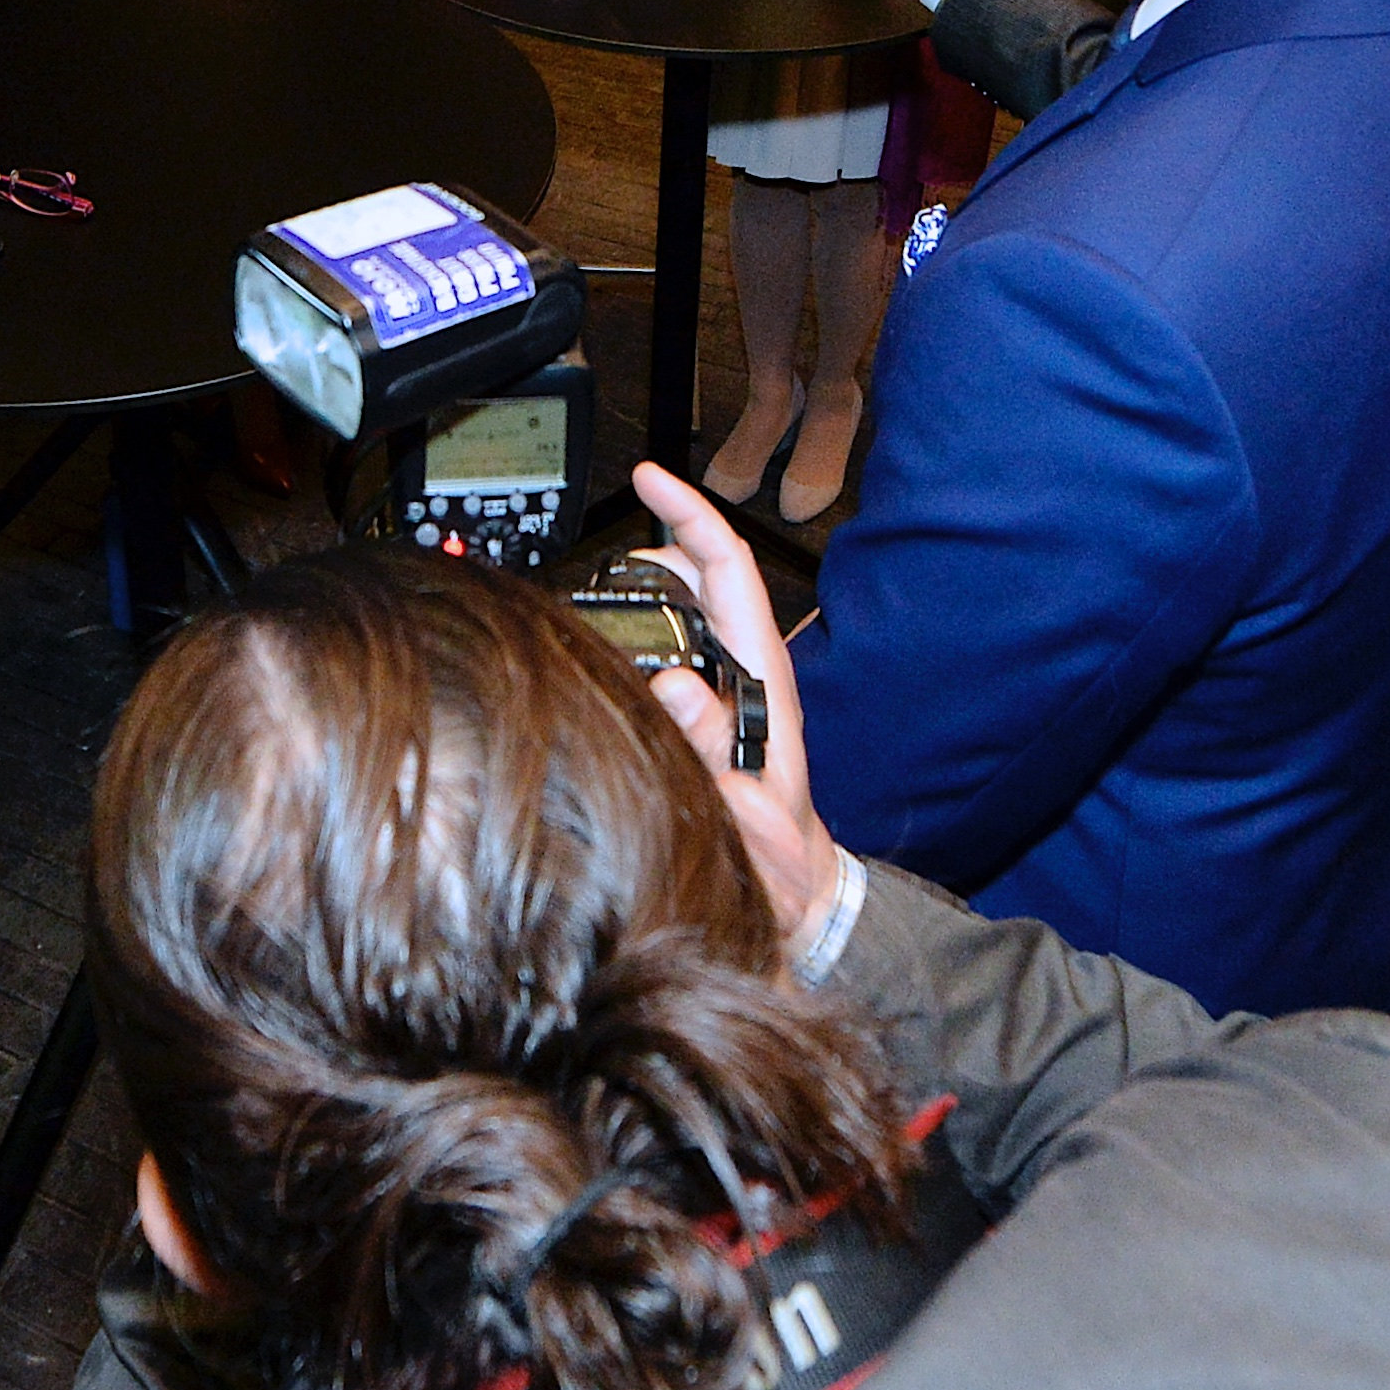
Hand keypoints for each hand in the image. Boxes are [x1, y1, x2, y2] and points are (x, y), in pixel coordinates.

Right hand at [627, 462, 839, 952]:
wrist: (798, 912)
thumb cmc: (779, 874)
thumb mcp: (746, 820)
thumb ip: (715, 760)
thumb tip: (677, 686)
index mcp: (765, 684)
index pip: (729, 574)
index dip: (691, 516)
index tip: (650, 478)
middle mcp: (746, 677)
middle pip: (701, 580)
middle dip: (654, 546)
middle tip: (601, 549)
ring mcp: (727, 695)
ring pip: (681, 617)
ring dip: (641, 594)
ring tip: (590, 596)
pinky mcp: (704, 719)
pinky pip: (665, 660)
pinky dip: (634, 640)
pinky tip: (597, 652)